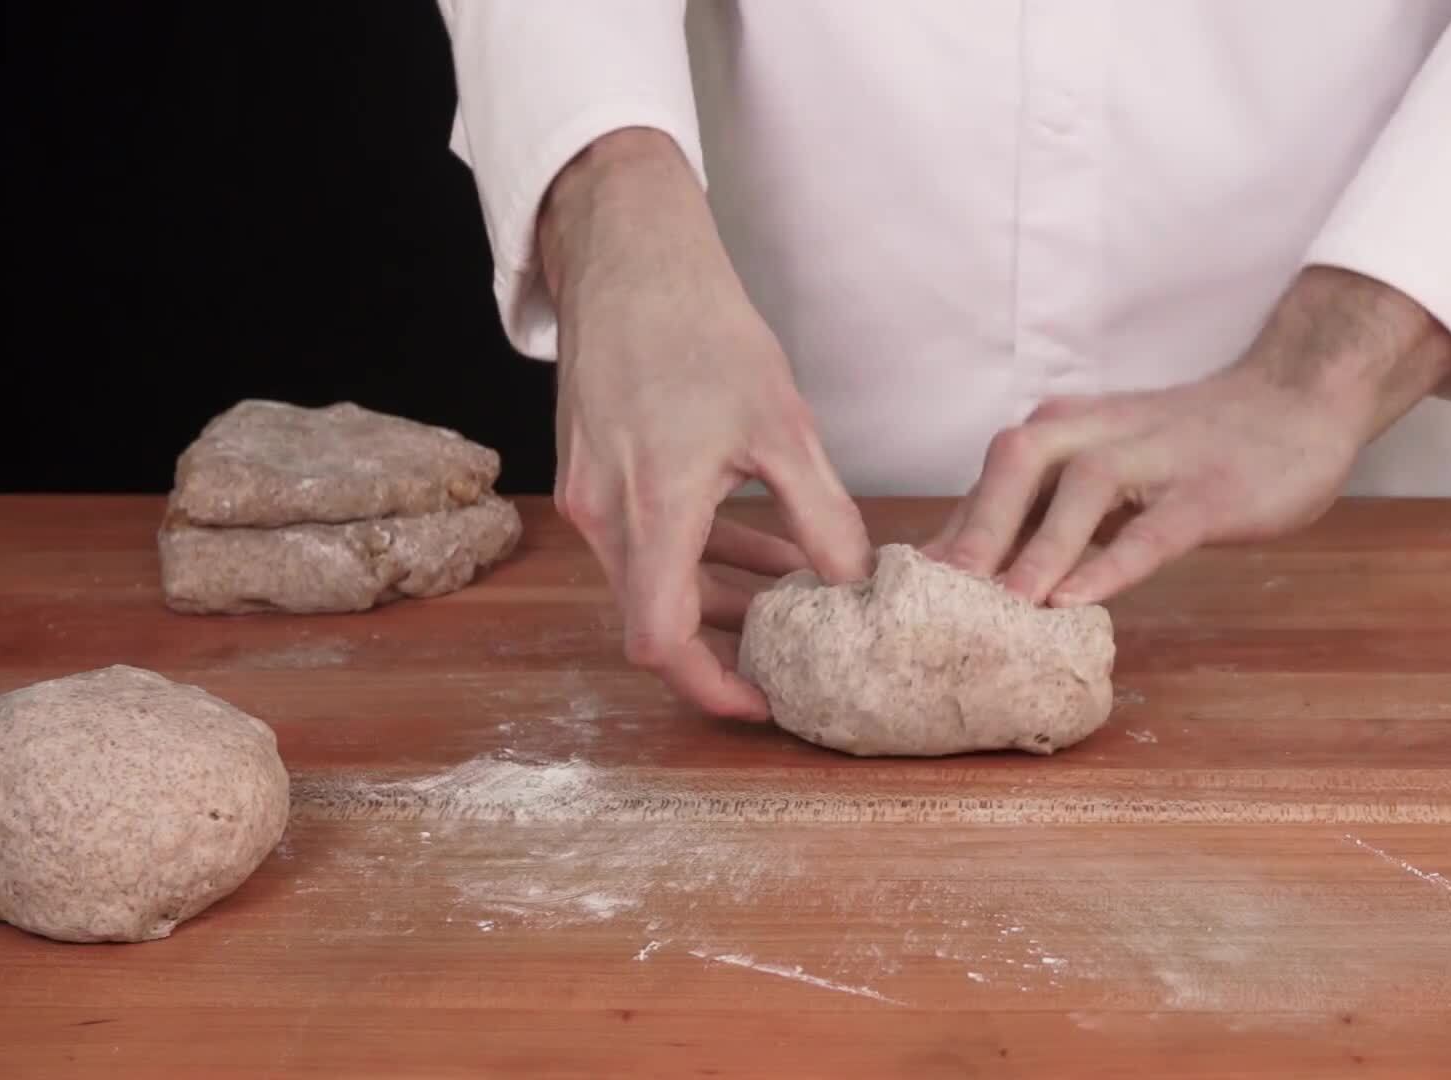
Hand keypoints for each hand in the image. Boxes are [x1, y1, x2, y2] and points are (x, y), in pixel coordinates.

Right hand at [541, 129, 872, 718]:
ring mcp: (593, 494)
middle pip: (660, 618)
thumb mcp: (782, 425)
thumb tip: (857, 585)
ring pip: (659, 577)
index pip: (660, 641)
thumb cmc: (701, 327)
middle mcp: (604, 514)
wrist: (628, 255)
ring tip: (802, 597)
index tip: (766, 701)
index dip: (711, 686)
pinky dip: (705, 552)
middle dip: (730, 643)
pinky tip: (770, 545)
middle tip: (801, 656)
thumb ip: (819, 515)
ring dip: (725, 593)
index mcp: (648, 510)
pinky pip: (651, 538)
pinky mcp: (596, 471)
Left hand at [924, 266, 1450, 605]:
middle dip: (970, 530)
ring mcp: (1156, 458)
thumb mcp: (1106, 467)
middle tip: (928, 598)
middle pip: (1015, 467)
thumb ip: (1045, 512)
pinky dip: (1111, 563)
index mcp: (1063, 430)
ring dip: (1035, 550)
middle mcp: (1096, 433)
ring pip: (1082, 495)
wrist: (1298, 399)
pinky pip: (1153, 530)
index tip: (896, 592)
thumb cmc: (1188, 446)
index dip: (942, 534)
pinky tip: (1077, 601)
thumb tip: (967, 573)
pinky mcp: (1208, 491)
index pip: (990, 482)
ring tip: (998, 608)